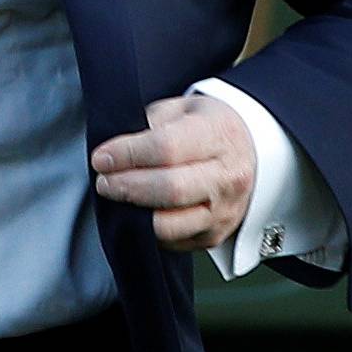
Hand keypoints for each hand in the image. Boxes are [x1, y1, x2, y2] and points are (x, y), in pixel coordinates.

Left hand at [90, 93, 254, 252]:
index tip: (101, 157)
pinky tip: (135, 212)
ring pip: (170, 224)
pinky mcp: (214, 236)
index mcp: (219, 135)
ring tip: (116, 196)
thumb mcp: (181, 109)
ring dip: (133, 213)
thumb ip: (150, 124)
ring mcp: (224, 211)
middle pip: (170, 189)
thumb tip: (115, 151)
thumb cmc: (208, 128)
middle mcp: (228, 176)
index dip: (127, 154)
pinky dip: (146, 230)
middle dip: (127, 187)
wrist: (250, 153)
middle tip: (103, 182)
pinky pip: (172, 241)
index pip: (167, 148)